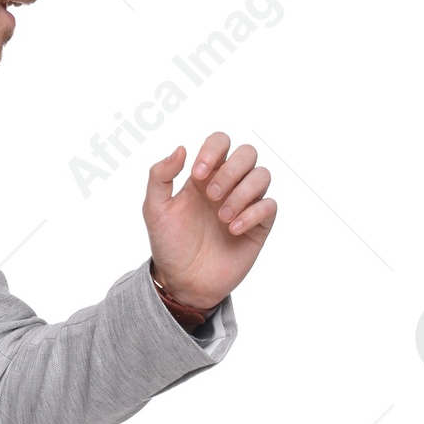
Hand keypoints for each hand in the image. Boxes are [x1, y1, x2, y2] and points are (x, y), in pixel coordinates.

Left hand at [142, 133, 276, 310]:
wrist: (183, 281)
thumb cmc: (169, 244)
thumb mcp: (154, 210)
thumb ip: (160, 176)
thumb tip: (181, 149)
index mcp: (204, 176)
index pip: (220, 142)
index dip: (213, 150)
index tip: (197, 174)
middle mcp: (228, 185)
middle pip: (247, 153)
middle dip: (231, 170)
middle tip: (211, 196)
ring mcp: (245, 203)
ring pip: (262, 175)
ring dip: (242, 192)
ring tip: (222, 218)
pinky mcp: (258, 225)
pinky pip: (270, 205)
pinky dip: (252, 214)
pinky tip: (232, 229)